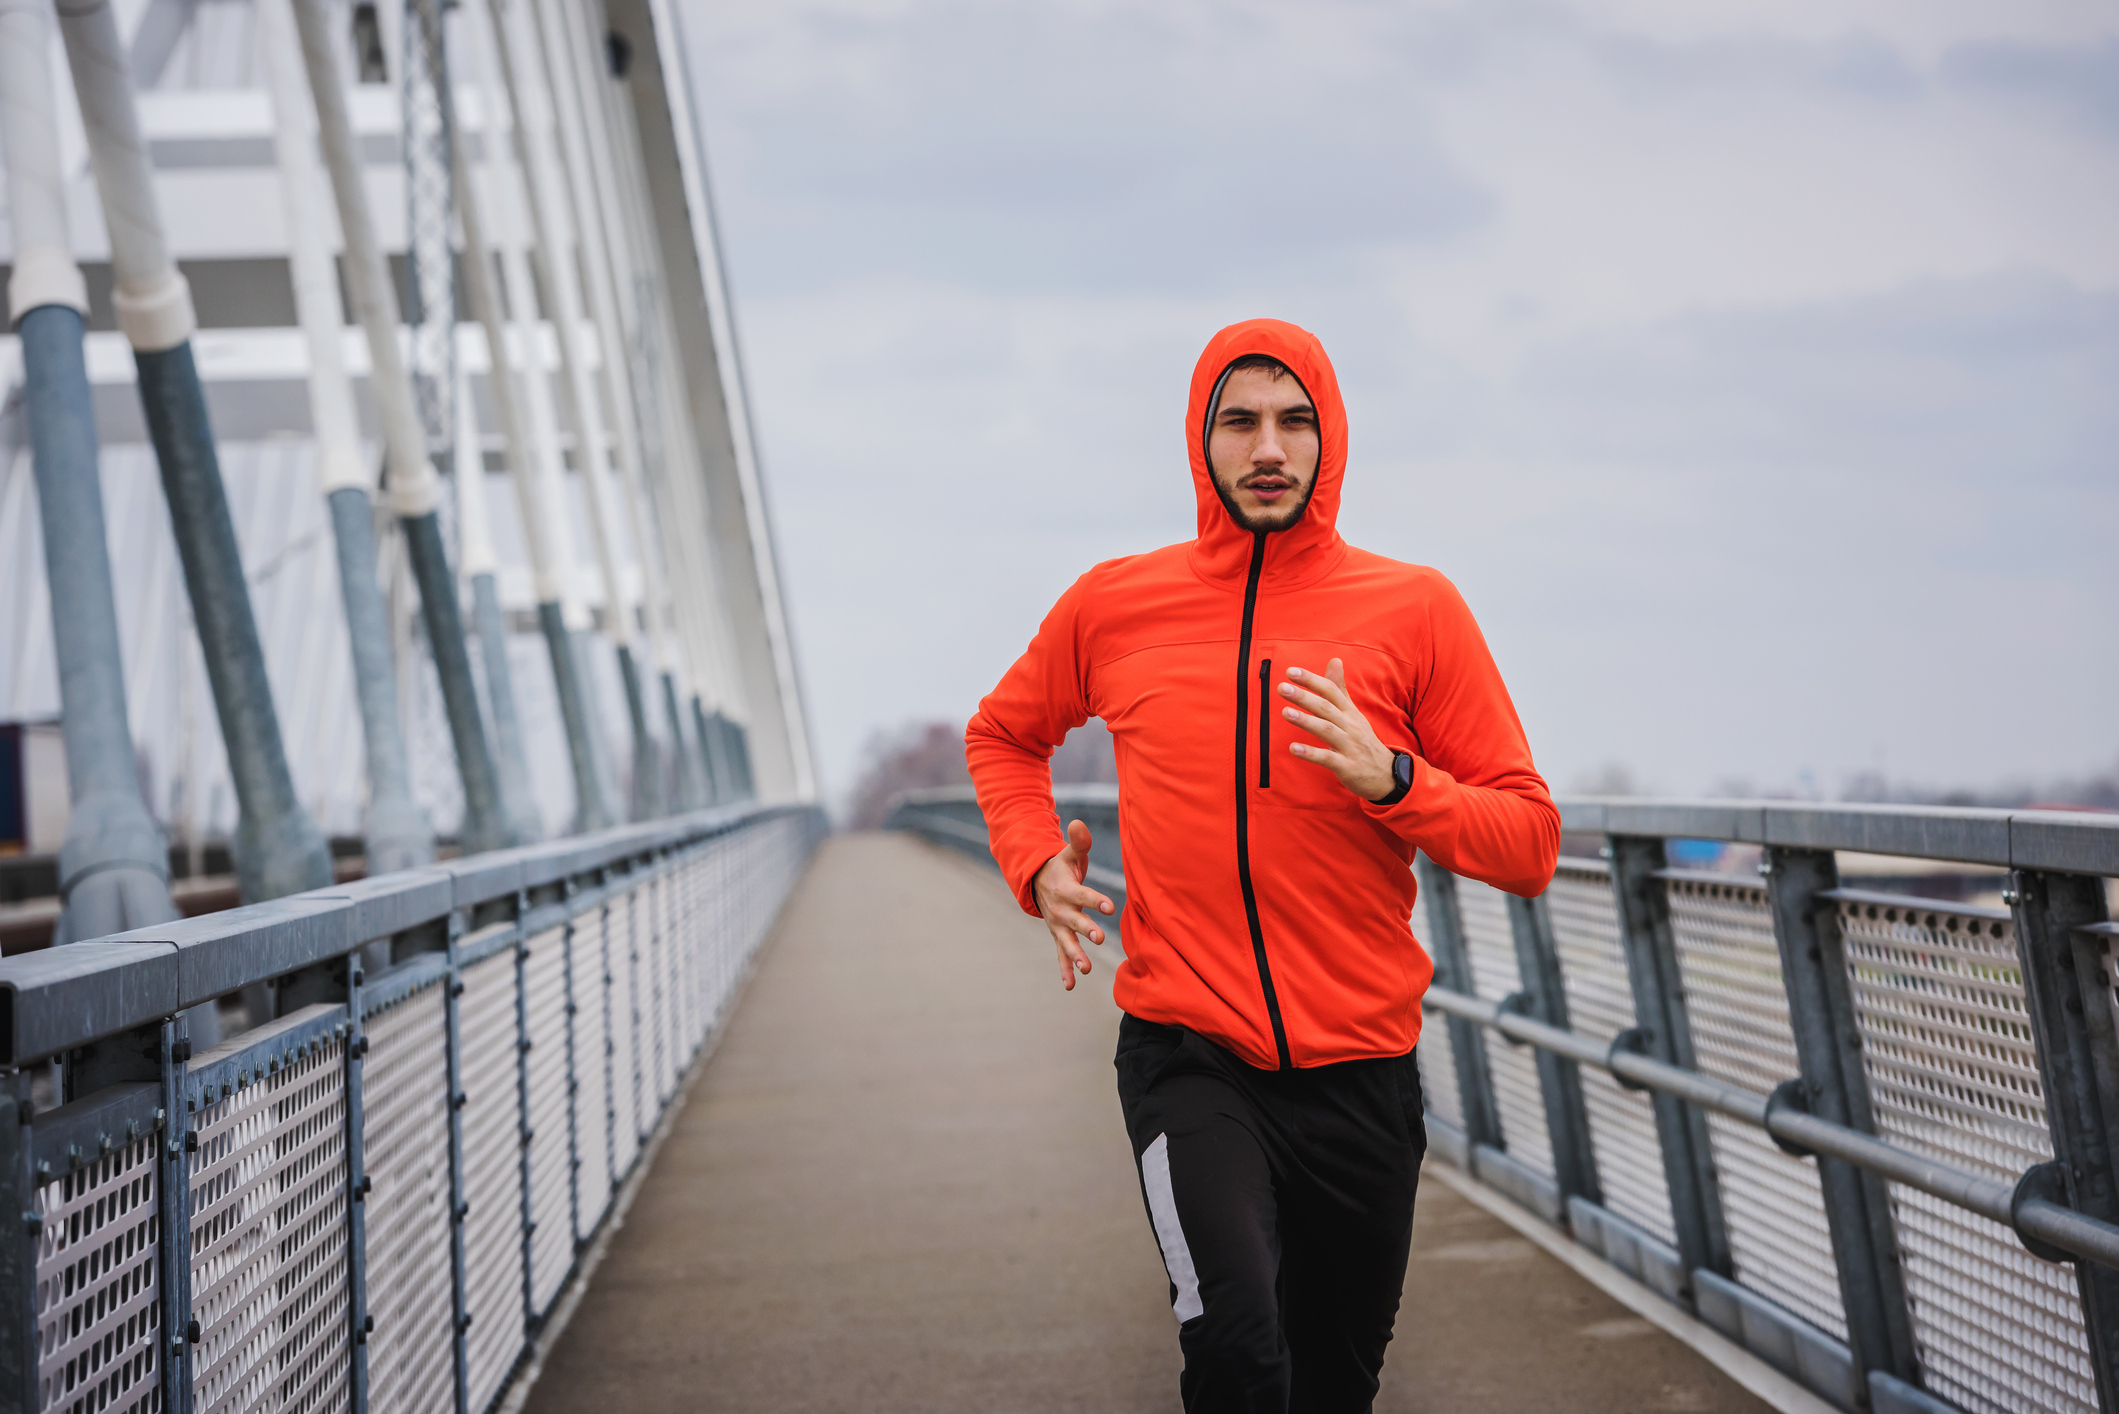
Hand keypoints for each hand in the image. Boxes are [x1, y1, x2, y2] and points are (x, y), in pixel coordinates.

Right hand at [1032, 818, 1115, 990]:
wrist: (1037, 882)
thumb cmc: (1061, 866)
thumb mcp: (1069, 853)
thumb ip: (1078, 841)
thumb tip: (1079, 823)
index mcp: (1065, 889)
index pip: (1082, 895)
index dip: (1095, 900)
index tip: (1109, 907)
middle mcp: (1060, 909)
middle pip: (1074, 921)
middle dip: (1086, 930)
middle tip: (1099, 938)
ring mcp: (1057, 925)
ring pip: (1066, 942)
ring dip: (1075, 956)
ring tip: (1085, 969)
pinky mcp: (1058, 936)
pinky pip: (1059, 955)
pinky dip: (1064, 970)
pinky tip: (1070, 986)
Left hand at [1279, 658, 1397, 801]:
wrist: (1386, 774)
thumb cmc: (1362, 740)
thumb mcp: (1353, 713)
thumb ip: (1340, 688)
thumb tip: (1334, 659)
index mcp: (1349, 712)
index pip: (1331, 690)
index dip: (1311, 680)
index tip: (1290, 671)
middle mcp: (1350, 725)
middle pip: (1326, 707)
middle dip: (1304, 696)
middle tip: (1282, 687)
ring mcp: (1349, 746)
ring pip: (1327, 730)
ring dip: (1306, 721)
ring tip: (1285, 712)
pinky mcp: (1347, 766)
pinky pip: (1327, 758)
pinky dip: (1311, 753)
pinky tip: (1293, 748)